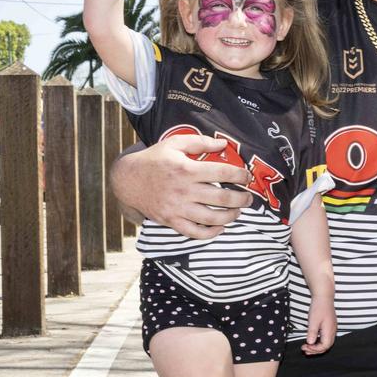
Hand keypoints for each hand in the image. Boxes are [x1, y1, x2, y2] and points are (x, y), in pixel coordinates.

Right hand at [110, 134, 252, 239]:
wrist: (128, 180)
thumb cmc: (154, 160)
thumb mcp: (174, 143)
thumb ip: (199, 142)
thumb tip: (223, 144)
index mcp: (186, 169)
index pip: (222, 173)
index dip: (240, 175)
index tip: (247, 177)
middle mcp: (183, 190)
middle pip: (221, 198)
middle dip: (241, 199)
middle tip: (248, 198)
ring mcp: (177, 208)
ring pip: (211, 217)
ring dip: (230, 216)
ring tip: (237, 212)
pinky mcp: (171, 221)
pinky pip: (194, 233)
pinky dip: (210, 233)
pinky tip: (220, 227)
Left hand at [301, 298, 336, 354]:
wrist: (324, 297)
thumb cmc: (319, 307)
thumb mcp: (313, 320)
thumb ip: (312, 332)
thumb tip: (310, 343)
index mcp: (329, 330)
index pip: (324, 346)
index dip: (315, 349)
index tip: (306, 347)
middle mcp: (332, 331)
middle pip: (326, 346)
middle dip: (315, 350)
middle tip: (305, 350)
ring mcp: (332, 328)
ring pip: (326, 343)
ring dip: (317, 347)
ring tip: (307, 347)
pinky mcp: (330, 326)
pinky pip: (326, 338)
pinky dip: (319, 342)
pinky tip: (313, 340)